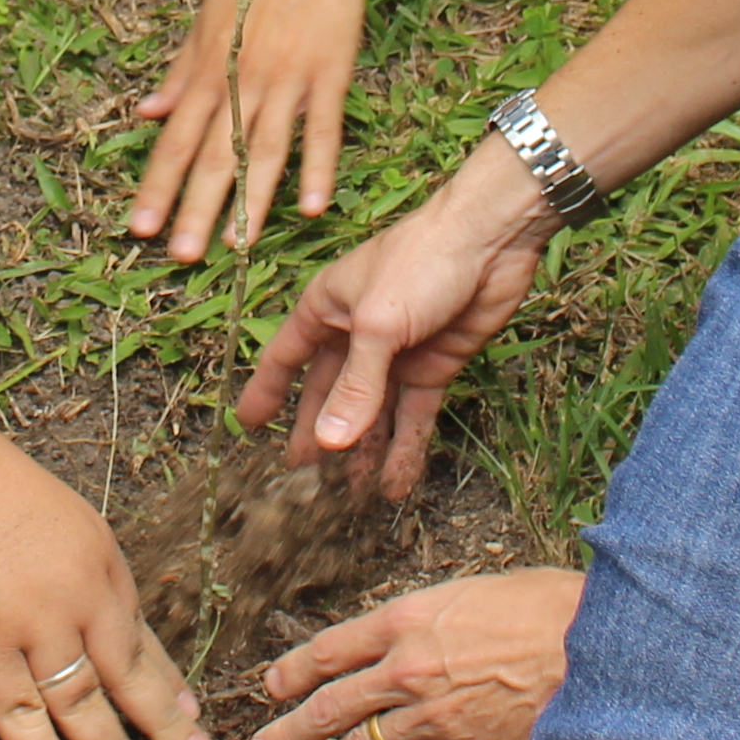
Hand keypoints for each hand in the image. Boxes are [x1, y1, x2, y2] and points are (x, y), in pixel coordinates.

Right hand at [0, 440, 213, 739]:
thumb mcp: (58, 515)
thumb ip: (78, 571)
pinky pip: (22, 717)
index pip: (141, 634)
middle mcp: (81, 597)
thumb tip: (89, 626)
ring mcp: (35, 628)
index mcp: (102, 559)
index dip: (166, 679)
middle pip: (130, 676)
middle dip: (166, 725)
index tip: (189, 712)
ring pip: (86, 708)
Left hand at [124, 0, 372, 261]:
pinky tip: (312, 208)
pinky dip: (318, 169)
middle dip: (194, 209)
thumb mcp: (205, 18)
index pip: (176, 139)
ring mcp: (288, 82)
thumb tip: (147, 113)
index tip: (138, 227)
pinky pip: (323, 131)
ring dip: (249, 203)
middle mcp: (242, 82)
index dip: (157, 185)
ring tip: (236, 248)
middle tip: (180, 257)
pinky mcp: (329, 76)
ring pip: (264, 152)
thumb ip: (178, 71)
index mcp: (208, 70)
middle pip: (215, 155)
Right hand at [234, 156, 551, 499]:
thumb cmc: (421, 261)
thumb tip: (327, 442)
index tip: (248, 428)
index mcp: (326, 309)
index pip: (286, 358)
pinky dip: (405, 448)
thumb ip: (355, 387)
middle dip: (318, 435)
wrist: (492, 241)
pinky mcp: (434, 366)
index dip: (267, 392)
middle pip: (329, 394)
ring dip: (362, 451)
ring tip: (350, 499)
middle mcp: (356, 333)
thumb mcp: (378, 325)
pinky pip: (413, 415)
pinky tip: (397, 484)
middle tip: (303, 483)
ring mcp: (396, 353)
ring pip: (372, 412)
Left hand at [250, 569, 579, 739]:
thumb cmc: (549, 608)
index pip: (332, 648)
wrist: (599, 651)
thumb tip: (410, 641)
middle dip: (288, 734)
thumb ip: (435, 620)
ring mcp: (435, 718)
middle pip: (330, 707)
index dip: (295, 669)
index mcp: (409, 620)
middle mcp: (409, 670)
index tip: (271, 686)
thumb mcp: (479, 592)